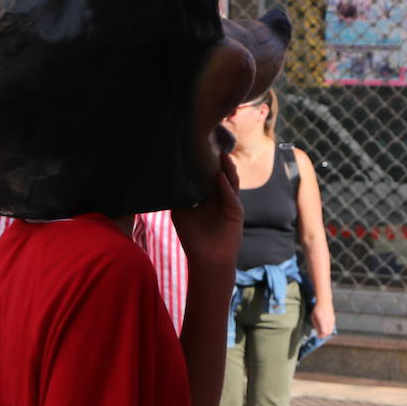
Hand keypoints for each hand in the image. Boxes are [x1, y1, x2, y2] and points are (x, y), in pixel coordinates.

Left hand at [171, 153, 243, 267]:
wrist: (207, 260)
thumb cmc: (193, 238)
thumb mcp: (181, 213)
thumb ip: (179, 197)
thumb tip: (170, 179)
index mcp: (208, 199)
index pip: (208, 177)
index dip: (206, 164)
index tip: (200, 149)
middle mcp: (220, 199)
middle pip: (221, 176)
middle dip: (219, 162)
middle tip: (214, 145)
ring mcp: (230, 204)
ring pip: (230, 182)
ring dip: (227, 169)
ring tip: (222, 155)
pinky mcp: (236, 212)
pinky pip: (231, 195)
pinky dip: (226, 185)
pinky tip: (221, 175)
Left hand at [311, 301, 336, 337]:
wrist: (324, 301)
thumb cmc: (317, 309)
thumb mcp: (313, 317)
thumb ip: (316, 325)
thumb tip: (318, 332)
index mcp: (322, 319)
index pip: (325, 331)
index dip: (321, 335)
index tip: (318, 335)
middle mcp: (329, 319)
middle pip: (329, 332)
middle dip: (324, 334)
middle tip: (319, 334)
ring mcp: (332, 319)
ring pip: (332, 329)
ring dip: (327, 332)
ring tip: (322, 330)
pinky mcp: (334, 318)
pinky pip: (333, 326)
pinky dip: (329, 328)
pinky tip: (325, 326)